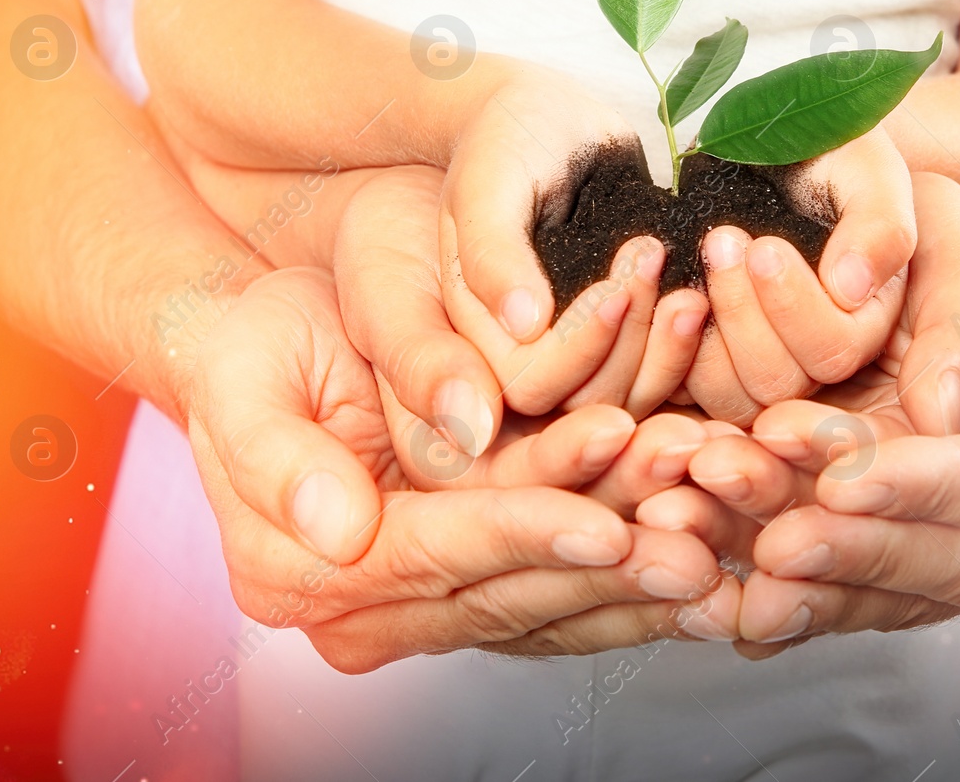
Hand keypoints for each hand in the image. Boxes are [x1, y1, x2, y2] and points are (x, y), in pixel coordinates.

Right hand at [186, 267, 739, 672]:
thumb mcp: (242, 380)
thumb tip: (339, 529)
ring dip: (639, 567)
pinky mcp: (480, 575)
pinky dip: (635, 566)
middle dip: (609, 562)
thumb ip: (278, 459)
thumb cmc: (252, 348)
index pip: (438, 559)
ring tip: (717, 528)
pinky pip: (566, 580)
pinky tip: (705, 540)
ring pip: (551, 594)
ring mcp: (430, 602)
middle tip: (700, 538)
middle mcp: (369, 612)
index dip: (525, 536)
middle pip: (509, 591)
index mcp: (306, 577)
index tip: (610, 525)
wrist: (275, 347)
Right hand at [436, 74, 708, 418]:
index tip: (617, 289)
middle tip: (655, 267)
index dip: (578, 349)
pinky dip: (682, 349)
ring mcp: (570, 352)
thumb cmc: (505, 140)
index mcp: (470, 328)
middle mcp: (516, 355)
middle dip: (630, 345)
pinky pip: (654, 377)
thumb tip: (521, 320)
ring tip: (687, 290)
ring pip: (625, 398)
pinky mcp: (616, 343)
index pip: (528, 383)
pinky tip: (697, 300)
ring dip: (665, 350)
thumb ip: (491, 251)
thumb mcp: (488, 183)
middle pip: (582, 402)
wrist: (550, 120)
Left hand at [683, 128, 916, 423]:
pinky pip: (686, 384)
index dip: (796, 310)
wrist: (764, 131)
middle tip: (722, 238)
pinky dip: (671, 341)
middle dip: (746, 314)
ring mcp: (765, 358)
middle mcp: (820, 350)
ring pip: (733, 396)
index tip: (764, 245)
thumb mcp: (867, 168)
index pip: (836, 351)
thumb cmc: (826, 142)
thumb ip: (880, 225)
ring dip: (709, 328)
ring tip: (702, 254)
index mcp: (870, 317)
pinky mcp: (713, 357)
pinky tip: (669, 285)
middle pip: (782, 383)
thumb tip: (852, 289)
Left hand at [718, 199, 959, 650]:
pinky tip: (727, 595)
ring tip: (727, 565)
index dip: (931, 489)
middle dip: (855, 550)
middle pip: (956, 561)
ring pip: (903, 586)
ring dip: (811, 582)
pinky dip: (803, 588)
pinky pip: (874, 584)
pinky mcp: (948, 553)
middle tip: (766, 541)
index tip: (845, 477)